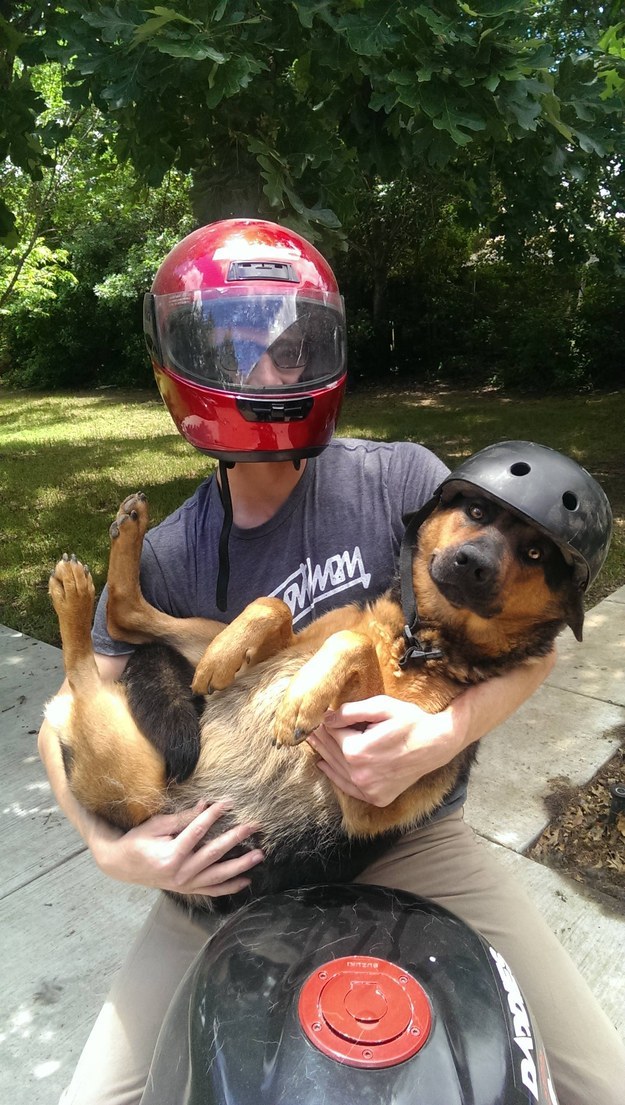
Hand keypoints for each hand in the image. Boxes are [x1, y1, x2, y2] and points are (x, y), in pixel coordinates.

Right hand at [90, 800, 263, 897]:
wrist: (121, 867)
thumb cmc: (137, 842)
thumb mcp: (156, 826)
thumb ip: (182, 818)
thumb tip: (205, 805)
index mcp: (170, 856)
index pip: (197, 831)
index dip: (213, 815)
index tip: (229, 803)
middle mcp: (180, 874)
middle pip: (213, 854)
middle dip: (235, 838)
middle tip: (253, 826)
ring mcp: (184, 885)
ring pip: (218, 876)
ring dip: (240, 865)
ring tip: (259, 855)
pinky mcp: (187, 890)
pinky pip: (212, 890)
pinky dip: (229, 887)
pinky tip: (246, 881)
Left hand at [307, 696, 459, 806]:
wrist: (437, 744)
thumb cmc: (410, 721)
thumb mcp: (381, 707)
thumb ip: (350, 711)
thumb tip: (326, 718)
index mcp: (357, 751)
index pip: (331, 733)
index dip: (325, 722)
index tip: (319, 715)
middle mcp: (359, 774)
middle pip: (330, 752)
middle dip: (320, 738)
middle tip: (308, 728)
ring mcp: (368, 789)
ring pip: (336, 770)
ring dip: (323, 754)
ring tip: (313, 742)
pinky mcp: (376, 797)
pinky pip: (348, 787)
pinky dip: (335, 776)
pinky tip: (325, 765)